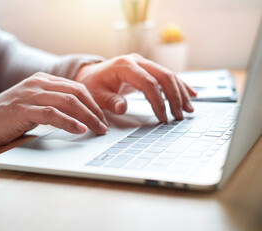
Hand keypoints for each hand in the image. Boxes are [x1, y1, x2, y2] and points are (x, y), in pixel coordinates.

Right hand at [0, 72, 107, 146]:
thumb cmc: (10, 116)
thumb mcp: (34, 104)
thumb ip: (54, 104)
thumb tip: (80, 117)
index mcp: (43, 80)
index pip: (77, 88)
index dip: (93, 103)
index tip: (102, 118)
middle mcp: (38, 83)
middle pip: (76, 93)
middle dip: (94, 110)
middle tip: (103, 126)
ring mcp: (30, 95)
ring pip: (68, 102)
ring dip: (87, 117)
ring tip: (98, 129)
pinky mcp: (23, 109)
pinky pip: (52, 114)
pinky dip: (69, 122)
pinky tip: (79, 130)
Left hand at [75, 53, 196, 121]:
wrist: (91, 75)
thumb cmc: (93, 85)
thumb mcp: (96, 95)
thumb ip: (110, 101)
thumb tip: (122, 107)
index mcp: (124, 66)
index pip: (148, 83)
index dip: (158, 101)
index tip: (163, 117)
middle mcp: (136, 61)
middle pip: (163, 76)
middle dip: (174, 97)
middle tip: (180, 116)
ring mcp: (143, 63)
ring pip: (168, 75)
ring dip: (180, 92)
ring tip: (188, 109)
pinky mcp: (147, 68)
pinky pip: (167, 76)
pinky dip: (179, 86)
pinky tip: (191, 94)